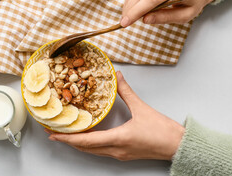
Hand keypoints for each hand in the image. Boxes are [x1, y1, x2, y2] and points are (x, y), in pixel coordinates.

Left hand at [46, 71, 184, 160]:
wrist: (179, 146)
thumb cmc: (163, 131)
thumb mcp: (142, 108)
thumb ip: (126, 91)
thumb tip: (117, 76)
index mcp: (118, 139)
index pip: (86, 141)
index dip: (68, 138)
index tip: (53, 134)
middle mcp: (116, 150)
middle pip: (86, 148)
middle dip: (69, 141)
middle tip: (54, 132)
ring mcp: (120, 154)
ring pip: (93, 151)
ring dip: (79, 144)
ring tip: (68, 134)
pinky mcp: (125, 154)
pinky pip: (102, 151)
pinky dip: (90, 145)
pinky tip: (88, 137)